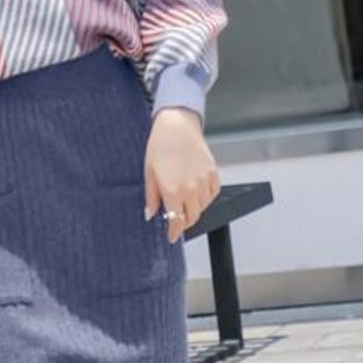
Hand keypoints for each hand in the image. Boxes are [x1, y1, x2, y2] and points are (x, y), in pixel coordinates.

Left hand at [144, 111, 220, 244]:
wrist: (177, 125)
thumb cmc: (160, 145)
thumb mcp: (149, 173)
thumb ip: (152, 197)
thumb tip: (150, 214)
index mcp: (172, 191)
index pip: (177, 221)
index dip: (174, 232)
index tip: (172, 237)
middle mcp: (191, 189)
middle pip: (192, 217)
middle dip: (183, 222)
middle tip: (177, 220)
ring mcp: (204, 181)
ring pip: (203, 207)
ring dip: (194, 209)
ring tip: (185, 201)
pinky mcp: (213, 173)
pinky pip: (212, 194)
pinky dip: (206, 198)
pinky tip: (197, 192)